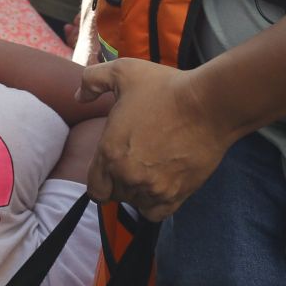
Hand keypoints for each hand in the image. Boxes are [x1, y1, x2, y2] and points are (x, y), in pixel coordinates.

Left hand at [78, 60, 232, 221]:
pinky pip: (156, 213)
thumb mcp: (121, 72)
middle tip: (133, 160)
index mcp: (109, 151)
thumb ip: (91, 81)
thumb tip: (78, 98)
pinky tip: (159, 185)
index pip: (94, 187)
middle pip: (114, 194)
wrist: (208, 104)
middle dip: (119, 180)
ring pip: (135, 203)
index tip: (111, 165)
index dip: (100, 177)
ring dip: (137, 191)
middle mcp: (128, 175)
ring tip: (148, 169)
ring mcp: (153, 188)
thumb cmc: (165, 87)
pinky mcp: (178, 194)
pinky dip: (154, 203)